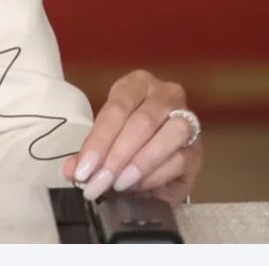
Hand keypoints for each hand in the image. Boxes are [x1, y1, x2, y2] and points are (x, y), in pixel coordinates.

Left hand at [61, 68, 203, 204]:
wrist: (158, 154)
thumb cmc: (127, 136)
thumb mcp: (106, 139)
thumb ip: (89, 154)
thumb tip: (70, 171)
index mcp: (136, 84)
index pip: (116, 109)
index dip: (99, 141)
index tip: (83, 169)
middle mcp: (166, 94)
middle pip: (142, 122)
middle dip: (116, 156)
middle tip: (98, 181)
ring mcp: (187, 118)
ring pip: (167, 136)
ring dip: (140, 163)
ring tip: (119, 184)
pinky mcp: (197, 147)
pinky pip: (180, 159)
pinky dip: (155, 174)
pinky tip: (137, 185)